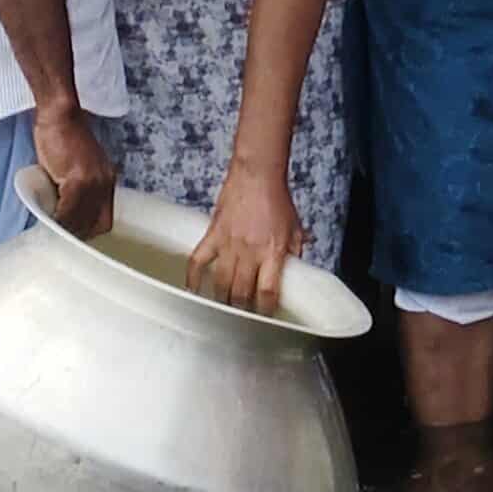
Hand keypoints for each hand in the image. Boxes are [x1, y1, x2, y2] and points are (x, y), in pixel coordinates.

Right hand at [34, 104, 116, 239]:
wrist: (60, 116)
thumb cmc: (63, 137)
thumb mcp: (77, 167)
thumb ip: (76, 190)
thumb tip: (64, 215)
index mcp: (107, 180)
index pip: (104, 220)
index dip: (88, 232)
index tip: (72, 237)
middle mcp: (105, 183)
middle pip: (94, 224)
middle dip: (76, 234)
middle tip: (58, 237)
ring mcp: (94, 182)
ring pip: (80, 220)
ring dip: (64, 229)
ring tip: (50, 231)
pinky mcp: (79, 179)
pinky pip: (67, 210)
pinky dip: (57, 219)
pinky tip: (47, 220)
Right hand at [187, 160, 306, 313]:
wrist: (257, 174)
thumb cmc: (277, 198)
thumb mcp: (294, 226)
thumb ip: (296, 250)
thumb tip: (299, 269)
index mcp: (273, 251)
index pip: (268, 291)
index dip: (266, 310)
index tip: (266, 317)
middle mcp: (250, 252)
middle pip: (241, 293)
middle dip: (242, 310)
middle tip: (242, 317)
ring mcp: (229, 245)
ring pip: (221, 283)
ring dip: (221, 299)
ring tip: (223, 309)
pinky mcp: (212, 235)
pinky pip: (198, 262)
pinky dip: (193, 279)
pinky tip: (193, 291)